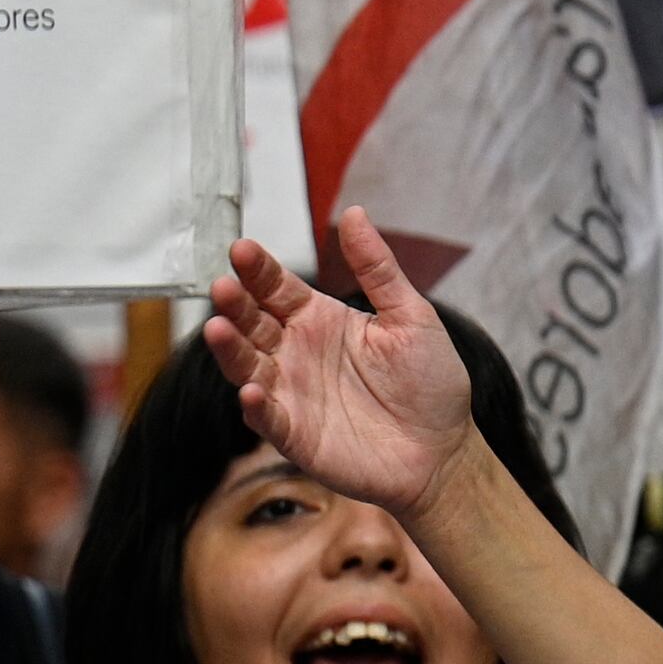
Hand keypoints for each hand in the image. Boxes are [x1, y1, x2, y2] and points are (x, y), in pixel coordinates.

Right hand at [205, 213, 475, 517]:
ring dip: (230, 349)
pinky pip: (267, 418)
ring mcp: (291, 393)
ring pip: (247, 367)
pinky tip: (251, 392)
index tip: (242, 248)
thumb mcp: (411, 317)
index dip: (258, 270)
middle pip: (253, 323)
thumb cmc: (430, 383)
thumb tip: (356, 214)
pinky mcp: (295, 434)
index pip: (277, 288)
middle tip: (224, 285)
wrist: (444, 450)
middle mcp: (296, 353)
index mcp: (321, 320)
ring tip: (218, 327)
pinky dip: (256, 406)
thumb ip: (378, 268)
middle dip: (235, 304)